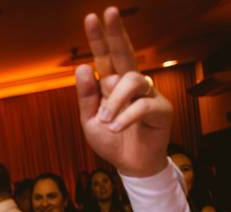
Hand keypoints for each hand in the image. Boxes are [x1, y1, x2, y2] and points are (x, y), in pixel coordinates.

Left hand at [75, 7, 171, 176]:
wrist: (130, 164)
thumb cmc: (111, 140)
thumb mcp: (90, 121)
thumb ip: (86, 97)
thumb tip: (83, 67)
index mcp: (111, 85)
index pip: (104, 57)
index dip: (99, 38)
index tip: (92, 17)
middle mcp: (130, 84)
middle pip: (124, 53)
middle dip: (115, 33)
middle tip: (108, 12)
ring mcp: (147, 93)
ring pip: (131, 80)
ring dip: (113, 101)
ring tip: (104, 121)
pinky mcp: (161, 108)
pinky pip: (142, 104)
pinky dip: (125, 117)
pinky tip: (116, 128)